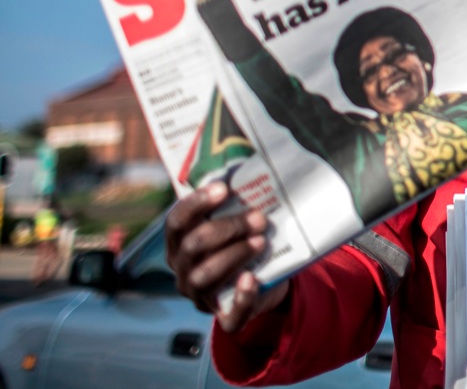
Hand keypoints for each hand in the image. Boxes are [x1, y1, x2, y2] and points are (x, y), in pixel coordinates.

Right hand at [165, 181, 287, 332]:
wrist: (265, 282)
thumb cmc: (242, 245)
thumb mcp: (232, 226)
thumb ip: (233, 206)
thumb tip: (254, 172)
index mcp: (180, 244)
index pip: (176, 222)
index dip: (196, 204)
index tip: (224, 188)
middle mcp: (184, 270)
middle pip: (194, 245)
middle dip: (227, 229)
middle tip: (258, 218)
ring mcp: (201, 297)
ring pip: (206, 276)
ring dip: (234, 255)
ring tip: (260, 241)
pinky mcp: (226, 319)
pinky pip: (230, 316)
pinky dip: (242, 297)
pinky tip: (252, 280)